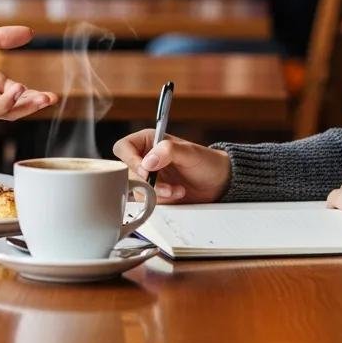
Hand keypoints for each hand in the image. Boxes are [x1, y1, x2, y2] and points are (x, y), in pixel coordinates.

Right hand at [113, 129, 230, 203]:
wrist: (218, 183)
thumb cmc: (206, 162)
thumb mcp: (189, 152)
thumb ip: (168, 151)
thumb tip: (147, 162)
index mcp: (148, 141)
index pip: (123, 148)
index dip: (130, 160)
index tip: (145, 172)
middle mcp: (144, 158)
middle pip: (127, 172)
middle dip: (147, 182)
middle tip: (166, 186)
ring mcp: (148, 178)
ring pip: (135, 189)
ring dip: (157, 193)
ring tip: (177, 190)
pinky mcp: (153, 194)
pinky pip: (145, 201)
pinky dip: (161, 201)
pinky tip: (176, 194)